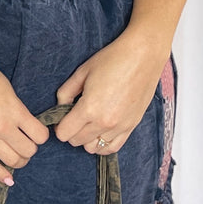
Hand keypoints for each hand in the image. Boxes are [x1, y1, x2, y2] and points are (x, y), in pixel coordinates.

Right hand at [0, 46, 48, 184]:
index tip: (37, 132)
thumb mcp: (6, 88)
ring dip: (19, 160)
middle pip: (28, 151)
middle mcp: (2, 127)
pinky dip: (1, 174)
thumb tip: (23, 123)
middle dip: (31, 148)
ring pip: (12, 161)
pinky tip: (8, 179)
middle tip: (26, 142)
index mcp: (14, 110)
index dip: (41, 135)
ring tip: (17, 154)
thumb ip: (16, 108)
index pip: (40, 135)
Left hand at [52, 29, 167, 154]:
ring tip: (88, 124)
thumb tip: (60, 107)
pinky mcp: (132, 126)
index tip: (61, 118)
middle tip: (74, 117)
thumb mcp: (82, 72)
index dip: (59, 127)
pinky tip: (100, 133)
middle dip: (71, 131)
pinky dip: (103, 144)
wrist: (143, 56)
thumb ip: (65, 92)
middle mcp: (104, 122)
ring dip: (87, 139)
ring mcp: (120, 126)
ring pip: (94, 147)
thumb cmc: (113, 59)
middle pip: (77, 142)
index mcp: (89, 108)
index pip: (65, 133)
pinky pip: (113, 147)